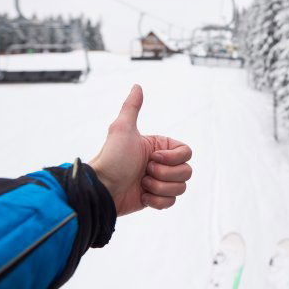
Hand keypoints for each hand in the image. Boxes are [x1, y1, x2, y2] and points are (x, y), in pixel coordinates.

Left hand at [89, 84, 192, 215]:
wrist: (102, 189)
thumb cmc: (111, 159)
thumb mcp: (122, 129)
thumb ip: (131, 107)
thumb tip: (137, 86)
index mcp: (158, 147)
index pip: (186, 152)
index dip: (173, 158)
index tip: (154, 158)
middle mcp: (161, 164)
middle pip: (186, 172)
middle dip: (165, 175)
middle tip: (145, 172)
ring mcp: (159, 182)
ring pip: (180, 188)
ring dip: (160, 188)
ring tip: (141, 184)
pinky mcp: (155, 199)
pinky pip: (171, 203)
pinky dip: (157, 201)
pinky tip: (142, 196)